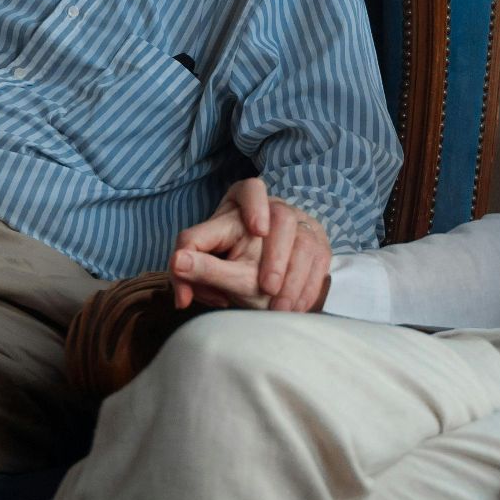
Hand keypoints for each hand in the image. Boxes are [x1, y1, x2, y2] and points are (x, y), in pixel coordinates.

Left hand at [169, 178, 332, 312]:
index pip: (250, 190)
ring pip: (305, 241)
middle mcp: (275, 208)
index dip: (255, 206)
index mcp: (242, 204)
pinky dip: (308, 287)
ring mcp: (301, 224)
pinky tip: (295, 308)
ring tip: (279, 309)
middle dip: (276, 256)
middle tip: (266, 288)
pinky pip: (321, 260)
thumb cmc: (234, 270)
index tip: (259, 230)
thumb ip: (197, 266)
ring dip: (293, 278)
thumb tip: (177, 263)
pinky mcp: (319, 243)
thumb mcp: (215, 268)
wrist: (271, 286)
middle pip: (283, 218)